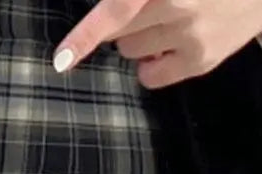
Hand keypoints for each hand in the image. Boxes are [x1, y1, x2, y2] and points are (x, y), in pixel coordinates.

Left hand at [53, 0, 261, 87]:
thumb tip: (108, 20)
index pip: (119, 9)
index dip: (87, 35)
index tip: (61, 59)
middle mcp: (179, 5)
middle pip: (118, 32)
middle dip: (123, 22)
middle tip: (148, 10)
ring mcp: (191, 35)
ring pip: (129, 52)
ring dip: (137, 40)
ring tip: (165, 23)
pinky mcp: (200, 60)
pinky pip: (148, 77)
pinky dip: (149, 66)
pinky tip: (169, 48)